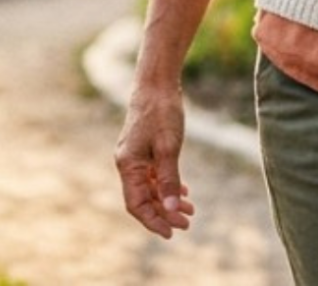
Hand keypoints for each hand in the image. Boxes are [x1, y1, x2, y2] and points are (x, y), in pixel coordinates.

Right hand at [115, 78, 197, 237]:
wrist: (157, 84)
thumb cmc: (161, 113)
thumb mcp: (168, 148)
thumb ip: (168, 180)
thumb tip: (169, 210)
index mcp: (128, 165)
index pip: (136, 204)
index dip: (153, 221)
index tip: (172, 233)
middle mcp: (128, 164)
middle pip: (143, 199)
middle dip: (164, 214)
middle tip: (187, 224)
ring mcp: (135, 157)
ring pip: (150, 188)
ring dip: (168, 201)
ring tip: (190, 211)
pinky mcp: (144, 150)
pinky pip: (154, 175)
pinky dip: (168, 186)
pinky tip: (183, 193)